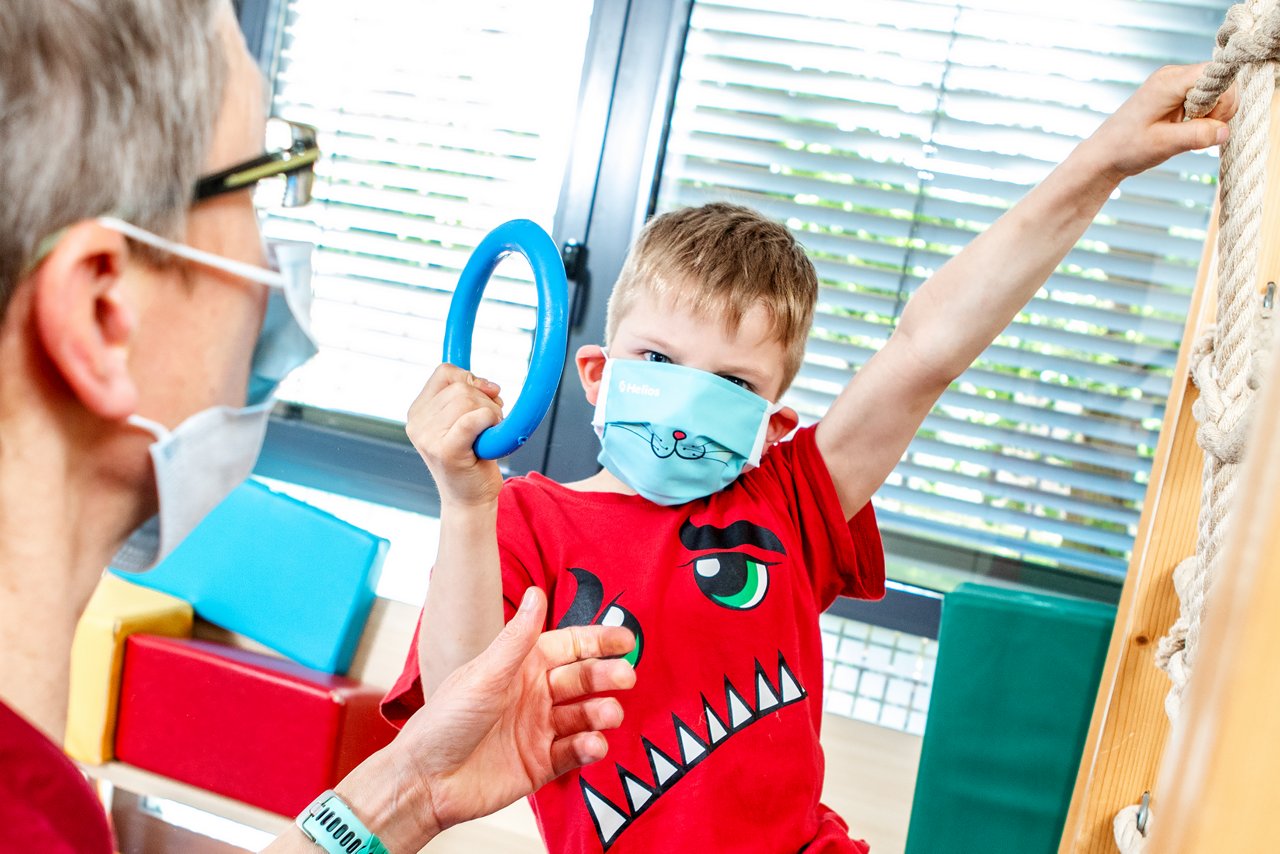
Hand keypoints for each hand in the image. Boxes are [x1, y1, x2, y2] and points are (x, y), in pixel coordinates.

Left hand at [393, 588, 635, 836]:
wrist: (425, 781)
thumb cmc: (445, 721)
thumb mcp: (485, 674)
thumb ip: (517, 638)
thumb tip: (536, 591)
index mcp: (520, 667)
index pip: (568, 646)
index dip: (597, 641)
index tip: (627, 639)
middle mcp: (533, 695)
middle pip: (581, 679)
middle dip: (606, 675)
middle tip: (625, 677)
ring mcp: (539, 730)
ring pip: (583, 715)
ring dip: (601, 713)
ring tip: (609, 714)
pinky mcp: (541, 764)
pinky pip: (574, 752)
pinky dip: (589, 747)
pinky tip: (593, 745)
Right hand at [407, 363, 504, 506]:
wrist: (470, 501)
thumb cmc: (472, 460)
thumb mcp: (464, 420)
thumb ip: (469, 396)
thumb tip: (490, 385)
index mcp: (418, 411)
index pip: (445, 372)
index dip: (471, 378)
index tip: (485, 396)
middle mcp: (417, 423)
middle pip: (460, 387)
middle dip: (486, 400)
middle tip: (491, 423)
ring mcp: (428, 437)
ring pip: (469, 400)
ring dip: (491, 413)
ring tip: (488, 434)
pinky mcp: (445, 451)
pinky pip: (472, 419)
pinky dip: (489, 420)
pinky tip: (490, 435)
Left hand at [1084, 62, 1238, 181]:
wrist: (1104, 154)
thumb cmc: (1128, 148)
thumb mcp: (1164, 144)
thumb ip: (1197, 135)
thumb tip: (1225, 130)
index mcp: (1169, 81)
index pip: (1217, 74)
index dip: (1222, 99)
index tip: (1205, 122)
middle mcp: (1173, 75)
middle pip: (1221, 81)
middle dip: (1219, 108)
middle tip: (1196, 131)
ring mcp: (1174, 82)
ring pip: (1216, 90)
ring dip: (1211, 113)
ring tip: (1187, 131)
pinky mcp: (1175, 93)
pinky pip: (1205, 97)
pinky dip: (1203, 115)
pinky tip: (1184, 128)